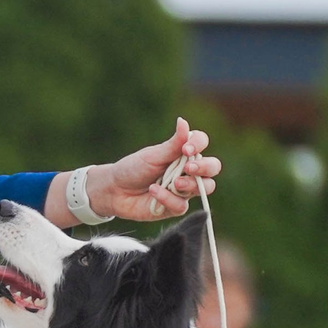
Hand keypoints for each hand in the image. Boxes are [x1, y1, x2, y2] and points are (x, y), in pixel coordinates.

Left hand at [75, 120, 218, 223]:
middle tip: (189, 168)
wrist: (115, 190)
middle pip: (213, 168)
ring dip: (190, 185)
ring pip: (204, 188)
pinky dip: (168, 198)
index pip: (202, 143)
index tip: (186, 149)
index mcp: (183, 153)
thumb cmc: (133, 169)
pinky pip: (182, 205)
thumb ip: (172, 144)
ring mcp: (184, 190)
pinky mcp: (175, 206)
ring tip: (174, 182)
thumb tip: (183, 121)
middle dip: (205, 167)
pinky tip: (153, 192)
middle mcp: (188, 171)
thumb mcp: (153, 155)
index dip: (199, 144)